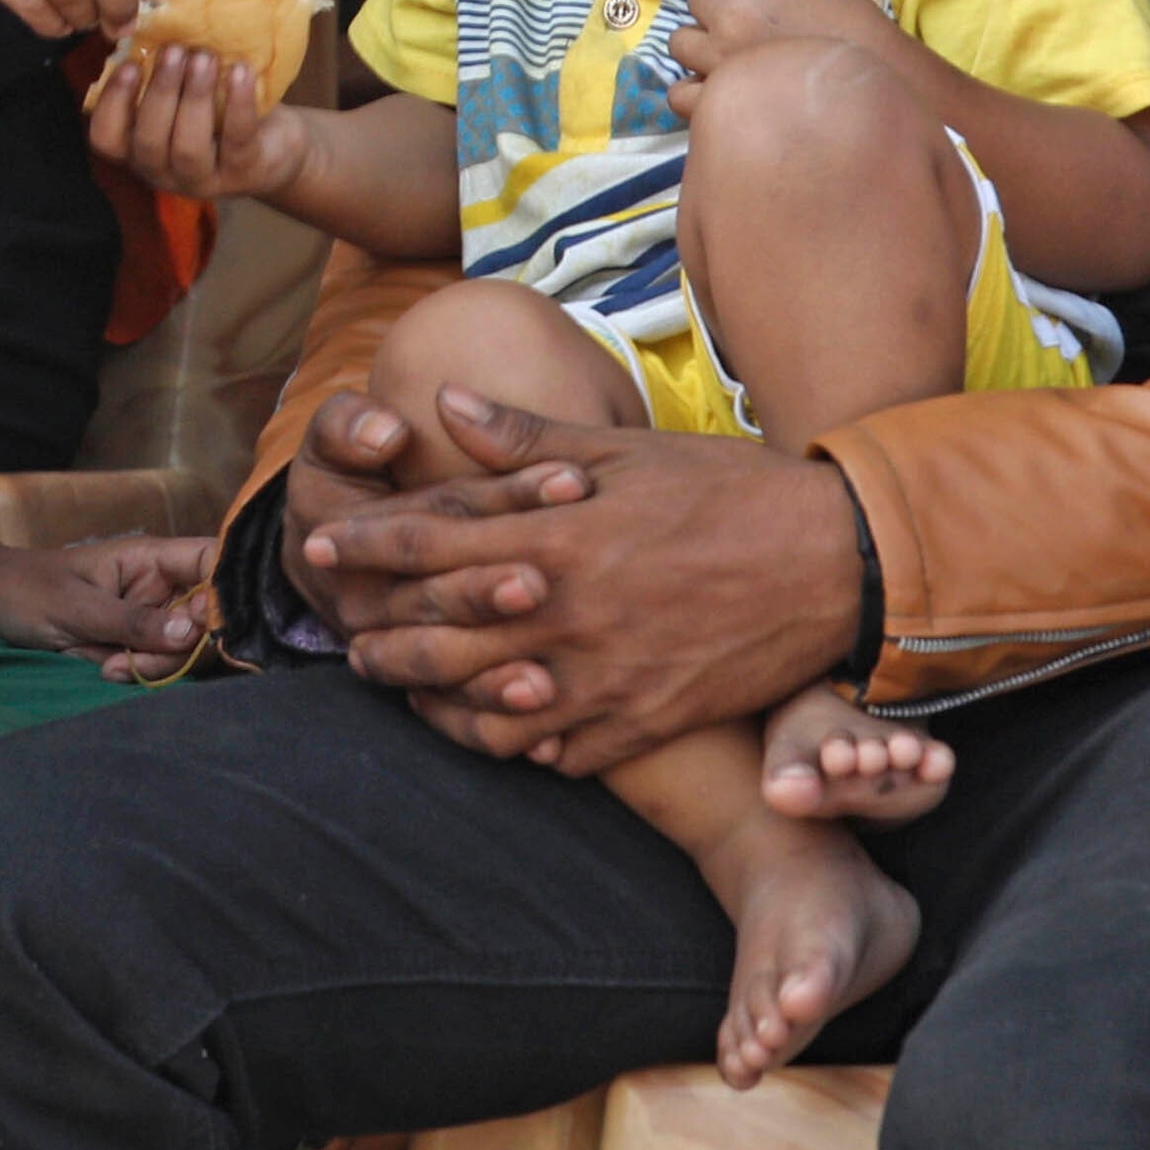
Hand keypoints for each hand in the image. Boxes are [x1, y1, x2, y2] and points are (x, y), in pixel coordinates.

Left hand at [0, 529, 216, 677]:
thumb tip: (193, 633)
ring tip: (109, 666)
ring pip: (184, 648)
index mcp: (152, 558)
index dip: (224, 591)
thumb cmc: (26, 590)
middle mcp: (160, 587)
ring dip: (155, 665)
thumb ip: (134, 622)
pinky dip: (138, 673)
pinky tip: (106, 670)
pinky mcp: (135, 645)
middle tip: (138, 659)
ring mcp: (149, 618)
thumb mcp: (76, 608)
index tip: (203, 626)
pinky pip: (157, 664)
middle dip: (181, 646)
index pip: (212, 560)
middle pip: (205, 616)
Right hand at [83, 35, 309, 202]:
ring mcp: (204, 180)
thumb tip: (154, 24)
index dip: (112, 104)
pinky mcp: (244, 173)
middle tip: (174, 50)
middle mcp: (164, 172)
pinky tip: (241, 71)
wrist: (279, 146)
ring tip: (205, 58)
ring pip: (188, 147)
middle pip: (148, 142)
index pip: (107, 139)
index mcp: (139, 149)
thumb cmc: (220, 111)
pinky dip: (238, 103)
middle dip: (160, 92)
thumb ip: (165, 75)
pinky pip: (237, 139)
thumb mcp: (185, 96)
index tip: (128, 64)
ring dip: (195, 97)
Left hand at [302, 394, 864, 773]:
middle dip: (380, 636)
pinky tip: (493, 729)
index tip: (318, 545)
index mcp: (557, 537)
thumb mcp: (624, 450)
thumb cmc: (728, 492)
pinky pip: (553, 750)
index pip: (429, 544)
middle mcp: (567, 614)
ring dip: (432, 700)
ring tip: (402, 691)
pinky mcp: (639, 724)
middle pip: (438, 637)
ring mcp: (602, 679)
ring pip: (483, 707)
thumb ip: (525, 434)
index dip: (364, 545)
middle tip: (345, 638)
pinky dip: (514, 742)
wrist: (831, 566)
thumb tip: (443, 399)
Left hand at [662, 0, 898, 112]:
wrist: (867, 77)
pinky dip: (689, 91)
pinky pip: (681, 93)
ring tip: (717, 54)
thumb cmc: (852, 23)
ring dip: (695, 42)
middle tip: (738, 23)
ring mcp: (717, 57)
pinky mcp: (717, 96)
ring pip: (680, 41)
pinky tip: (709, 90)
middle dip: (714, 5)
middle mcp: (728, 15)